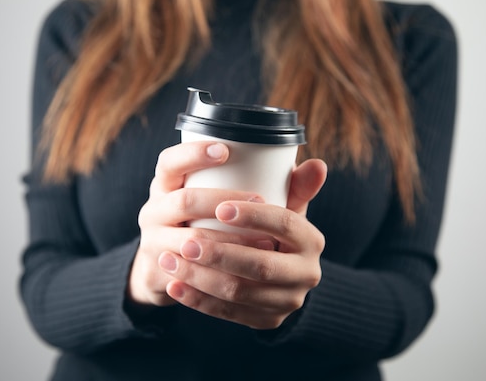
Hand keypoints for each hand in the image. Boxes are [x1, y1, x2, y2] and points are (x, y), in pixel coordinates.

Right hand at [130, 141, 269, 306]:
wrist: (169, 270)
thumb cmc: (210, 226)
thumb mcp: (229, 203)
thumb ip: (279, 189)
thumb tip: (319, 165)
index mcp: (166, 185)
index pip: (170, 161)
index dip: (194, 153)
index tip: (225, 150)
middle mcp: (152, 210)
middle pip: (184, 201)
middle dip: (222, 200)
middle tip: (260, 200)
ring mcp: (152, 243)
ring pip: (188, 243)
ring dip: (227, 243)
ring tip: (265, 242)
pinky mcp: (157, 275)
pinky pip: (185, 277)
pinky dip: (215, 277)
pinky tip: (241, 277)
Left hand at [161, 158, 326, 328]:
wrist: (281, 277)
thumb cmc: (274, 232)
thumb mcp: (285, 208)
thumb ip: (295, 186)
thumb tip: (317, 163)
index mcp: (312, 240)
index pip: (284, 223)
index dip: (253, 216)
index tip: (220, 208)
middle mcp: (307, 274)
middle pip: (259, 265)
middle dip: (219, 253)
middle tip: (186, 241)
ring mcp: (288, 302)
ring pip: (239, 292)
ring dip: (199, 277)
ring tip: (169, 259)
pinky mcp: (268, 321)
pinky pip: (228, 313)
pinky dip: (198, 300)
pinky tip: (174, 286)